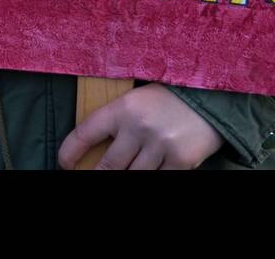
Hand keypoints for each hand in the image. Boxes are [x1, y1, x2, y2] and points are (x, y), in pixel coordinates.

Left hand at [57, 83, 223, 169]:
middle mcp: (139, 128)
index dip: (69, 152)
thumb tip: (97, 148)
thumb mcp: (137, 99)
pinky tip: (148, 172)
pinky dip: (151, 177)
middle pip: (108, 165)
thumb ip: (118, 120)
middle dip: (96, 174)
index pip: (85, 132)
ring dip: (125, 176)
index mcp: (123, 108)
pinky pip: (158, 180)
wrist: (211, 95)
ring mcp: (160, 146)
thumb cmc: (168, 97)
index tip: (64, 163)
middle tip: (90, 175)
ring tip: (122, 171)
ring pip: (132, 176)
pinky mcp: (181, 161)